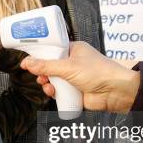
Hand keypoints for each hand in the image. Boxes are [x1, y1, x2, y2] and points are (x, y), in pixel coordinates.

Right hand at [20, 41, 139, 112]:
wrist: (115, 92)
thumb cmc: (97, 72)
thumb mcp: (68, 67)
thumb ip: (46, 66)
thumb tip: (27, 63)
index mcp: (73, 50)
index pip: (52, 49)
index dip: (40, 54)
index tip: (28, 59)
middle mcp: (73, 62)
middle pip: (50, 66)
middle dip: (42, 72)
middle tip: (38, 75)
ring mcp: (73, 77)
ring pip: (53, 80)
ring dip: (47, 83)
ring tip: (47, 85)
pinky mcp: (74, 91)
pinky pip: (59, 91)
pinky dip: (54, 93)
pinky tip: (53, 93)